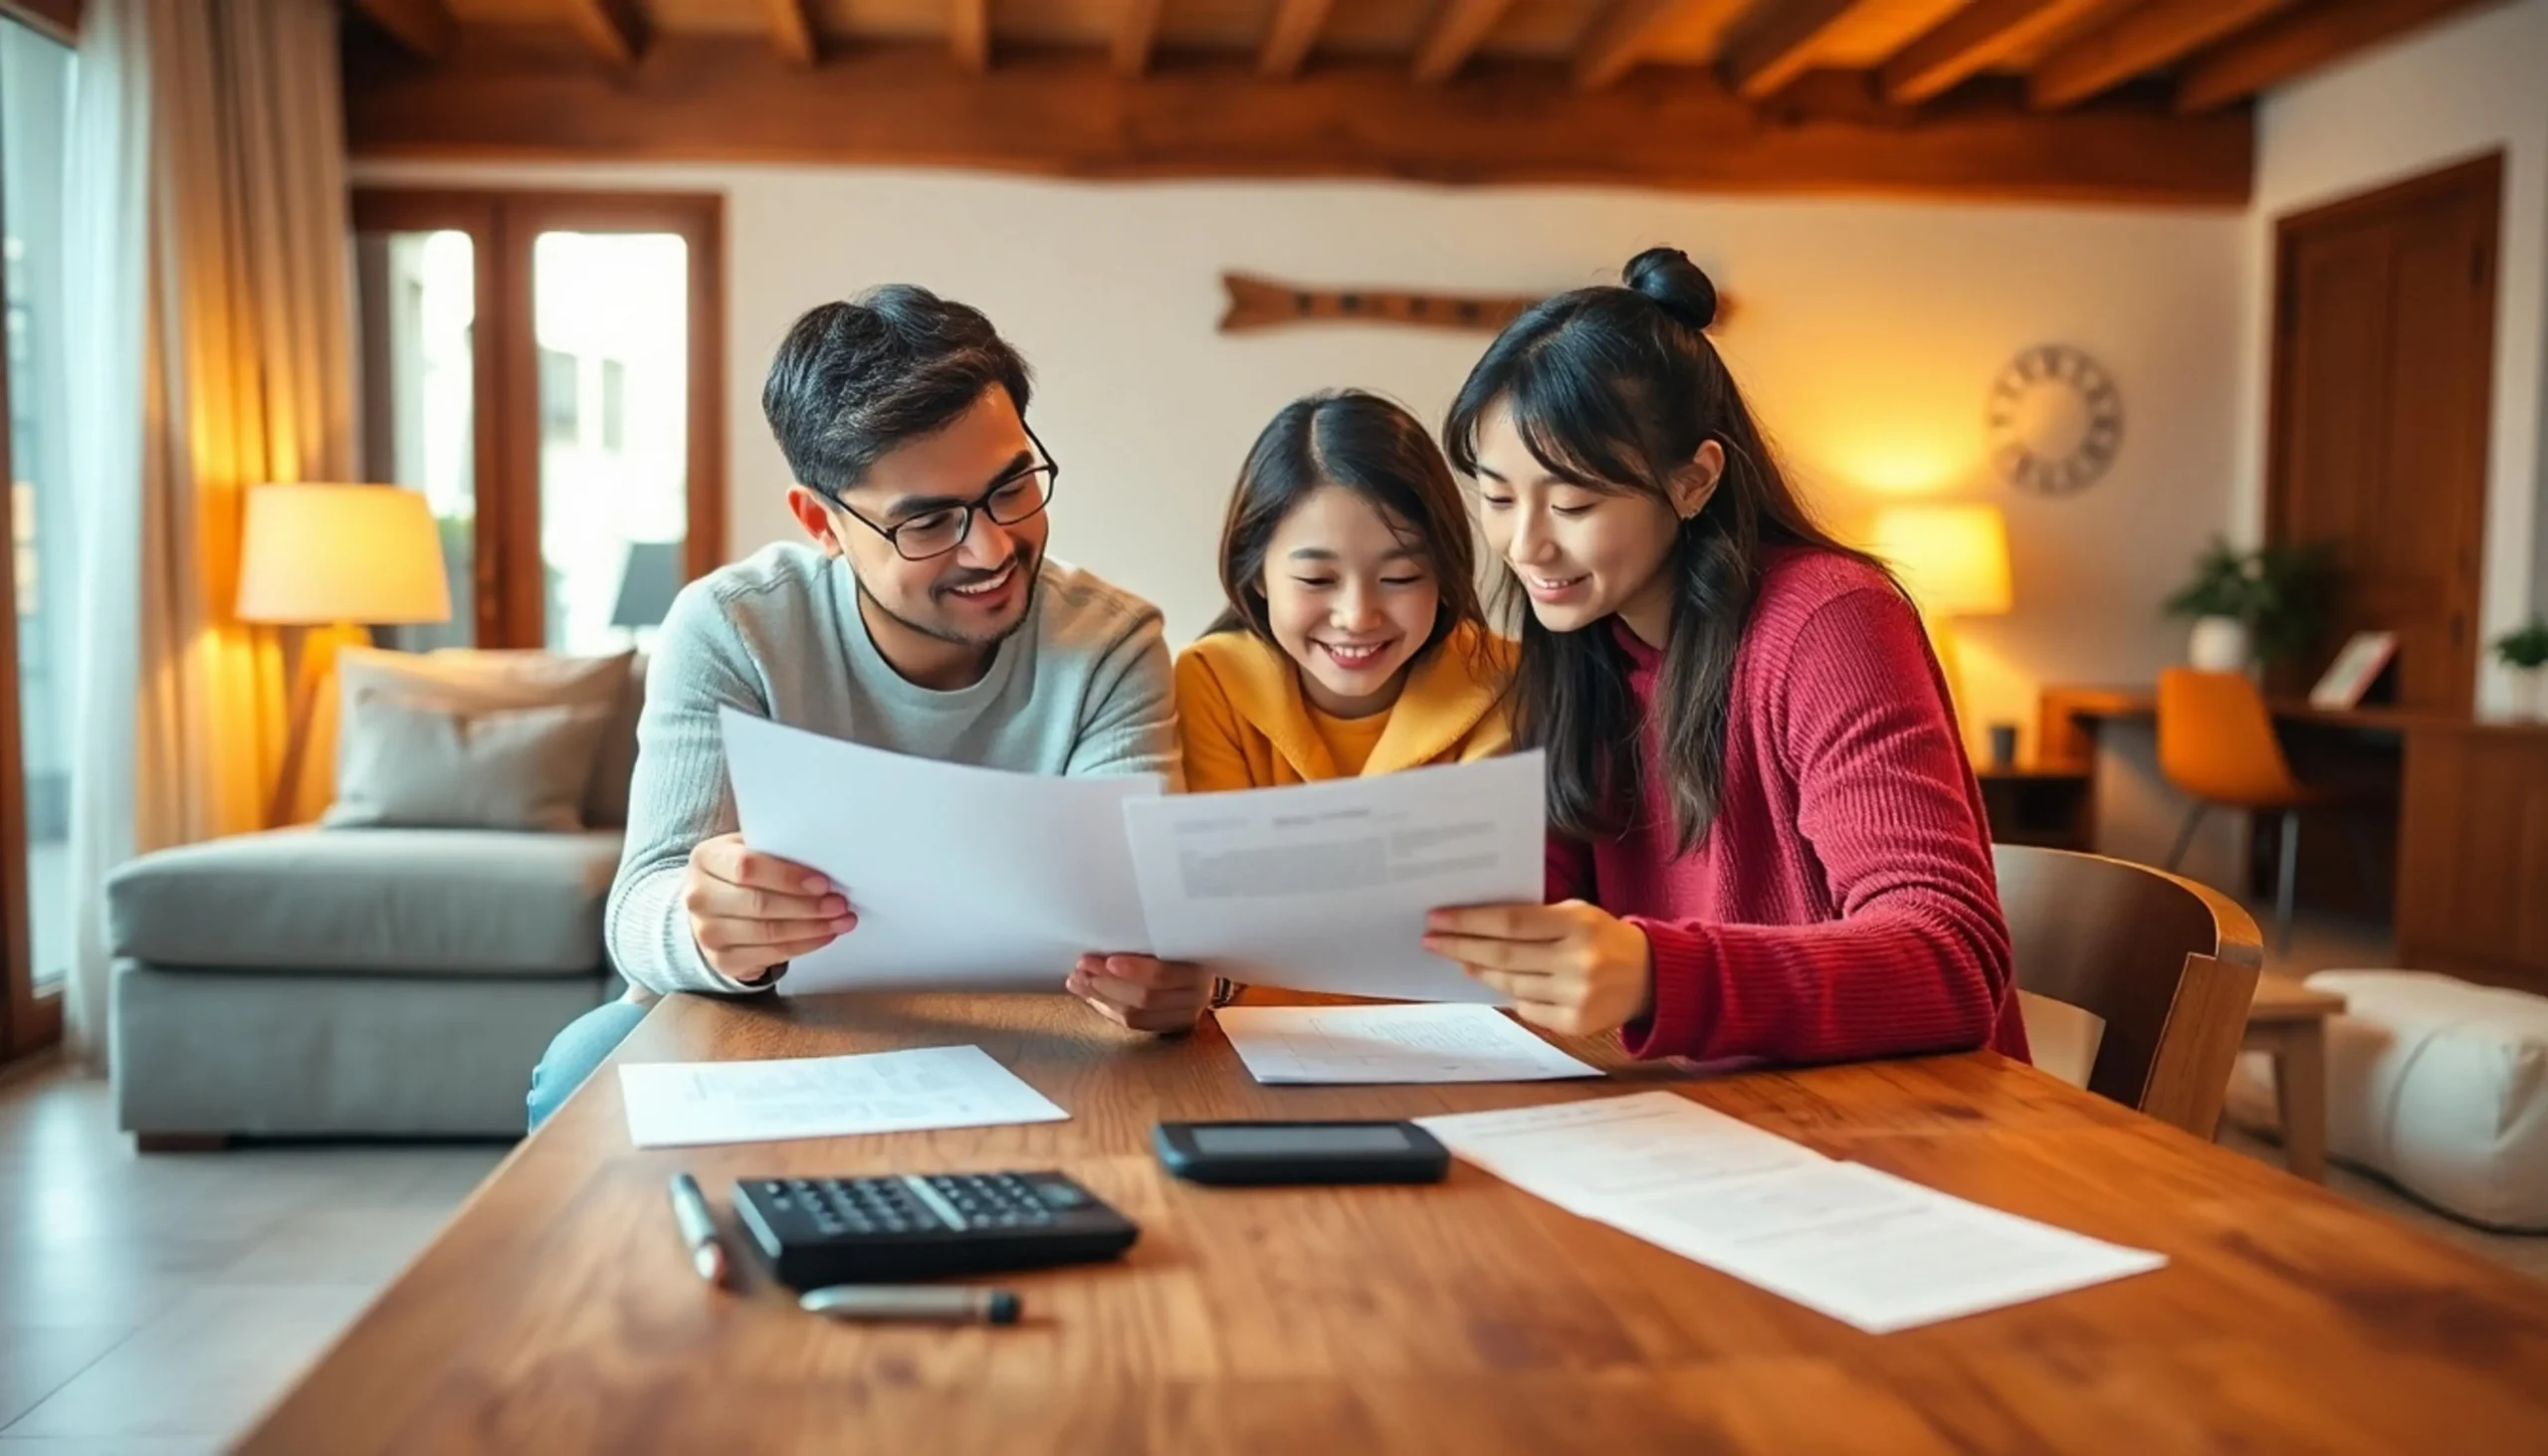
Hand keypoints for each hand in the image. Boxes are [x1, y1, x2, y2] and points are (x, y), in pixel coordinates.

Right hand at [682, 833, 855, 985]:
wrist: (710, 907)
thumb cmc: (739, 871)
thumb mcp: (747, 848)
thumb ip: (775, 849)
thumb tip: (824, 860)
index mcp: (706, 859)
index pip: (747, 868)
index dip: (787, 877)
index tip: (822, 882)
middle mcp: (699, 897)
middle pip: (759, 904)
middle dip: (807, 906)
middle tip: (839, 904)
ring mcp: (707, 933)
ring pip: (767, 934)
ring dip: (811, 929)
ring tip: (841, 921)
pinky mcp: (722, 960)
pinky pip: (769, 956)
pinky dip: (802, 946)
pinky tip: (823, 936)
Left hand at [1067, 954, 1210, 1033]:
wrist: (1210, 976)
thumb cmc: (1188, 949)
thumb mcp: (1176, 940)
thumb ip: (1149, 943)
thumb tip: (1108, 940)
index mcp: (1198, 971)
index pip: (1163, 975)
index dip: (1134, 970)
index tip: (1108, 960)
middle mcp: (1195, 999)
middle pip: (1145, 998)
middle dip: (1108, 982)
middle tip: (1082, 967)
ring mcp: (1181, 1018)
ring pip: (1135, 1015)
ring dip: (1100, 997)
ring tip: (1077, 980)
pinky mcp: (1166, 1029)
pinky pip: (1132, 1024)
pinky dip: (1106, 1008)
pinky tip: (1088, 994)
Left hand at [1422, 901, 1652, 1036]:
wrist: (1650, 977)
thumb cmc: (1603, 938)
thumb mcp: (1577, 914)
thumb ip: (1535, 919)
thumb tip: (1477, 927)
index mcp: (1578, 925)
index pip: (1510, 922)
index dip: (1469, 922)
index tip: (1438, 919)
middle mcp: (1578, 961)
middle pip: (1504, 956)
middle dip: (1461, 947)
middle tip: (1432, 941)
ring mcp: (1577, 996)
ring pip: (1511, 985)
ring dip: (1478, 972)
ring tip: (1460, 960)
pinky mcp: (1577, 1023)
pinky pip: (1528, 1009)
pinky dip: (1509, 995)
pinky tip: (1495, 983)